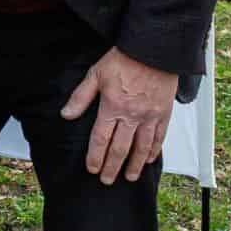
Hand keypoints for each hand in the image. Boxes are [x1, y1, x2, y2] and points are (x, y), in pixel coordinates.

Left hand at [58, 49, 176, 184]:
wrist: (154, 50)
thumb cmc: (124, 59)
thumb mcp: (96, 74)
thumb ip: (81, 97)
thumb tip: (66, 114)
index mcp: (112, 106)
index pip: (100, 139)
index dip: (95, 157)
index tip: (91, 168)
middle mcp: (131, 115)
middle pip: (120, 149)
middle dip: (112, 167)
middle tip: (107, 180)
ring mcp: (149, 116)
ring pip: (141, 148)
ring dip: (134, 165)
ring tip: (129, 177)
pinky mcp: (163, 113)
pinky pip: (159, 137)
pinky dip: (153, 151)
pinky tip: (148, 160)